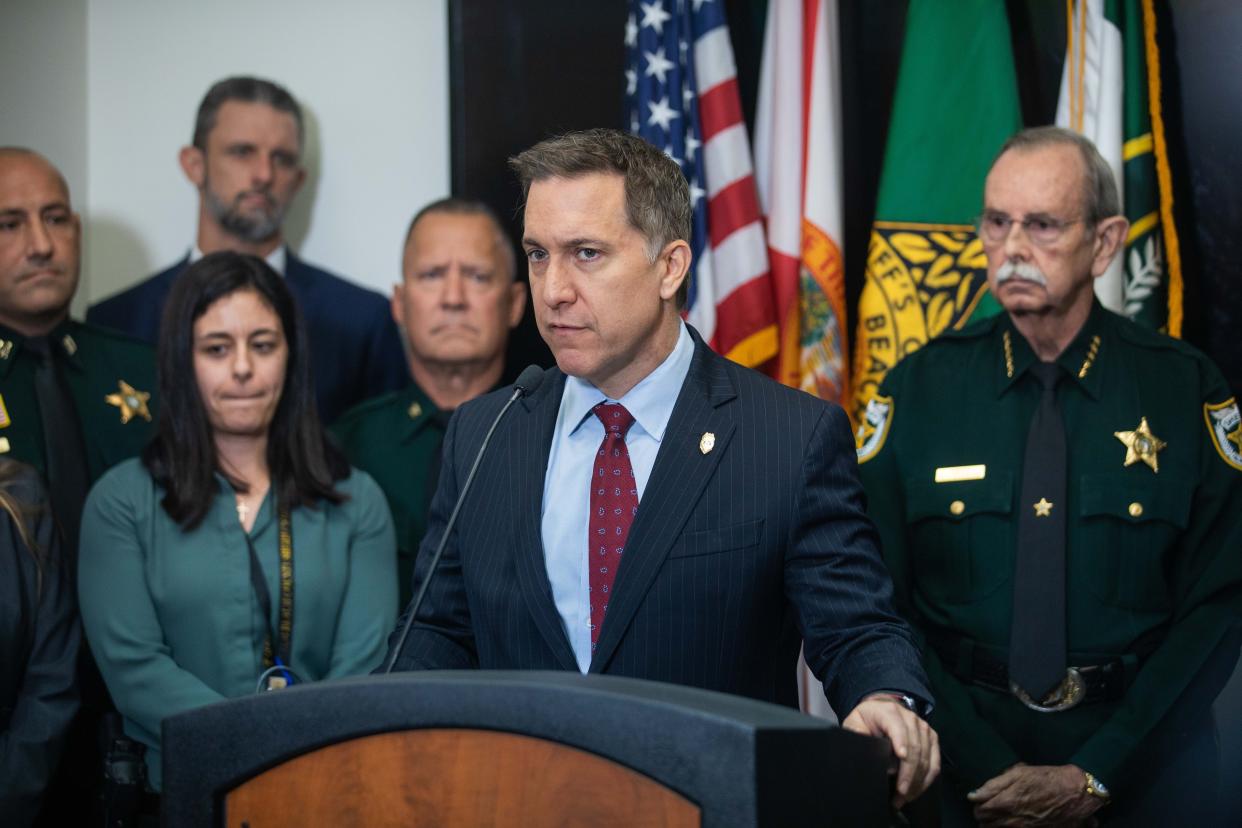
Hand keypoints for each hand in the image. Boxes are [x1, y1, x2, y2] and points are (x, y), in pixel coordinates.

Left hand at [841, 693, 939, 808]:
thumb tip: (862, 740)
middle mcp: (911, 718)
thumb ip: (857, 731)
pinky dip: (927, 779)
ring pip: (926, 758)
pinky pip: (935, 762)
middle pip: (915, 748)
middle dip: (908, 774)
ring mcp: (924, 728)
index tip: (900, 761)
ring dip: (917, 781)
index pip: (898, 729)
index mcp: (890, 712)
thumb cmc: (866, 720)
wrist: (881, 711)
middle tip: (899, 794)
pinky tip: (916, 790)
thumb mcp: (855, 722)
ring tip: (904, 797)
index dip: (901, 744)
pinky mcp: (932, 738)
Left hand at [967, 763, 1104, 825]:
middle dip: (985, 815)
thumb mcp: (1019, 773)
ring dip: (995, 823)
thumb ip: (993, 785)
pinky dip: (1009, 827)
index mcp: (1006, 802)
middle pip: (986, 824)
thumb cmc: (1047, 779)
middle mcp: (1013, 820)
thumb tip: (973, 795)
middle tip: (990, 806)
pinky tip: (1014, 820)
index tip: (981, 799)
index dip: (978, 805)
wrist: (1077, 792)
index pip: (979, 811)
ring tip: (1001, 813)